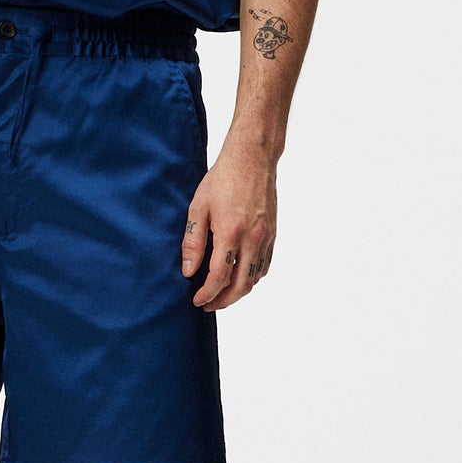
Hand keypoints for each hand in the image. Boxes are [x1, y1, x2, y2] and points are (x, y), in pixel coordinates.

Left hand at [180, 131, 277, 310]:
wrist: (253, 158)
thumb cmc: (222, 179)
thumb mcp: (198, 207)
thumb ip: (192, 241)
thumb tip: (188, 271)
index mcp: (231, 232)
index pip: (219, 277)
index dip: (207, 294)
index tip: (197, 300)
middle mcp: (252, 239)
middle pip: (241, 286)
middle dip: (224, 301)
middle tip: (208, 305)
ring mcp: (266, 237)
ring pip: (255, 279)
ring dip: (239, 292)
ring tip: (221, 295)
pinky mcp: (273, 234)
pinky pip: (264, 265)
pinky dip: (252, 278)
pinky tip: (239, 277)